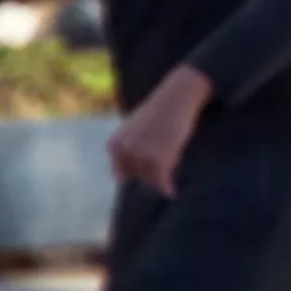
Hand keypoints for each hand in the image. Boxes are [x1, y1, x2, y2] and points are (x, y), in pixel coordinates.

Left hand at [108, 65, 211, 196]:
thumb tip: (130, 171)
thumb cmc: (159, 111)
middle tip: (160, 182)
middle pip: (135, 177)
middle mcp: (123, 152)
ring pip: (149, 179)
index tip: (143, 183)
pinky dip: (167, 188)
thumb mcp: (135, 129)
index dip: (134, 177)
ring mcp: (140, 156)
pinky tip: (172, 192)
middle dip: (148, 179)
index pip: (120, 172)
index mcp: (114, 144)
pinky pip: (161, 180)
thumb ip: (129, 147)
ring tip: (169, 182)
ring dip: (159, 182)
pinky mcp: (158, 159)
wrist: (175, 98)